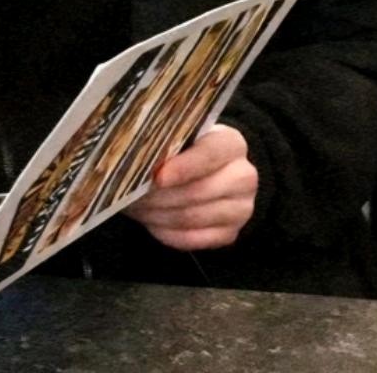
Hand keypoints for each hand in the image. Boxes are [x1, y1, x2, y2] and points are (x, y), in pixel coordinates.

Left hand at [124, 124, 256, 249]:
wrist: (203, 172)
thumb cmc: (183, 149)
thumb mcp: (177, 137)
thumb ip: (165, 144)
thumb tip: (141, 161)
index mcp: (231, 143)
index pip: (210, 154)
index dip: (183, 167)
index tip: (158, 176)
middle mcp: (244, 176)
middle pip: (199, 190)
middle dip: (161, 194)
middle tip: (132, 193)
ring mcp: (241, 208)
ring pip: (192, 217)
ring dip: (159, 214)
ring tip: (135, 206)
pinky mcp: (230, 233)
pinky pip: (192, 239)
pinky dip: (166, 232)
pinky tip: (151, 221)